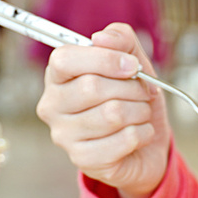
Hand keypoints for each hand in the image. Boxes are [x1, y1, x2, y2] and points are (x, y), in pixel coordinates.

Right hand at [35, 22, 170, 197]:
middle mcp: (52, 106)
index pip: (65, 59)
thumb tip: (101, 38)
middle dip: (131, 87)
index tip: (131, 66)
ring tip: (141, 113)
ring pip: (112, 114)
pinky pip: (124, 139)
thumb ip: (120, 39)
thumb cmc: (132, 100)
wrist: (145, 146)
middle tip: (144, 92)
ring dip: (140, 111)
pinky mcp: (82, 160)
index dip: (104, 59)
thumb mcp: (132, 63)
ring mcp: (64, 135)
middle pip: (92, 87)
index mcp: (57, 77)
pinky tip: (140, 134)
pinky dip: (143, 133)